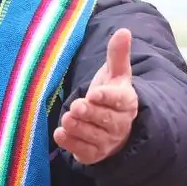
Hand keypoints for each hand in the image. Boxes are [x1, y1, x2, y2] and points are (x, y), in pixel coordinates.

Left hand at [54, 28, 138, 164]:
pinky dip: (71, 144)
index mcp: (127, 102)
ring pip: (94, 137)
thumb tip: (123, 31)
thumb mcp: (116, 74)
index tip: (94, 93)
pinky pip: (83, 151)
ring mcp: (107, 142)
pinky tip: (60, 134)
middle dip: (91, 113)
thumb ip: (117, 55)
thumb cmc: (111, 96)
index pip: (120, 101)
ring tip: (67, 119)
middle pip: (107, 121)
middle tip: (77, 105)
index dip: (107, 97)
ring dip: (79, 128)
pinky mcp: (93, 154)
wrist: (113, 128)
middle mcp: (120, 124)